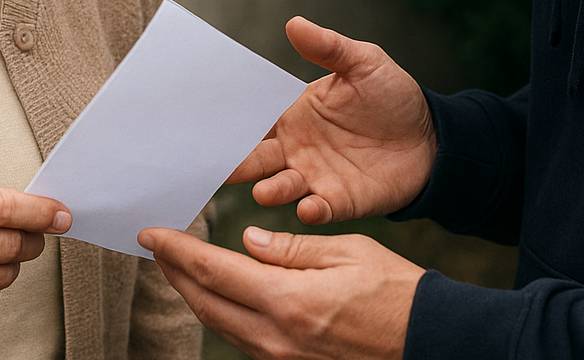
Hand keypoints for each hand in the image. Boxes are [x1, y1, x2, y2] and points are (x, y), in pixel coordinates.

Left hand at [139, 226, 422, 359]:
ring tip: (180, 268)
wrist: (432, 342)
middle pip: (207, 303)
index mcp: (288, 301)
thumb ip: (291, 248)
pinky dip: (224, 313)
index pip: (215, 271)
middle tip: (156, 248)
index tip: (152, 235)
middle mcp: (277, 337)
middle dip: (176, 274)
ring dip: (195, 295)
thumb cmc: (397, 292)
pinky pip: (244, 339)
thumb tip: (247, 241)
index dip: (177, 252)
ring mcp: (283, 358)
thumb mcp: (347, 252)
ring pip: (222, 325)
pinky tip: (221, 296)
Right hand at [230, 16, 435, 223]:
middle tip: (214, 168)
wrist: (432, 137)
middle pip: (255, 158)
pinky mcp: (339, 201)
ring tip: (264, 192)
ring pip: (281, 186)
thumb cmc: (393, 96)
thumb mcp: (363, 62)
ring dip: (271, 191)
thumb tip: (293, 23)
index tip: (207, 124)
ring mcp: (315, 177)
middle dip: (234, 163)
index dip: (231, 122)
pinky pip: (319, 209)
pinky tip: (308, 207)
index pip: (254, 119)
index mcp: (294, 115)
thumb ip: (328, 47)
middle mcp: (296, 149)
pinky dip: (310, 211)